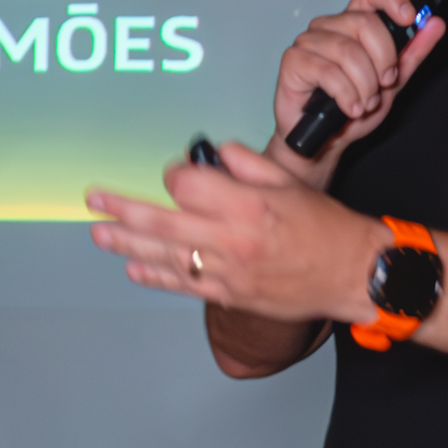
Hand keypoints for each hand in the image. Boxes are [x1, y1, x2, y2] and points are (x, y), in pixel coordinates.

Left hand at [88, 141, 388, 322]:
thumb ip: (249, 164)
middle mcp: (233, 239)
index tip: (175, 173)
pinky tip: (133, 266)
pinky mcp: (231, 294)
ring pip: (166, 255)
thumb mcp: (292, 182)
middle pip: (163, 221)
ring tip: (99, 233)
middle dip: (123, 208)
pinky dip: (156, 276)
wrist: (353, 274)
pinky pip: (185, 284)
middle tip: (94, 199)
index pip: (188, 185)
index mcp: (249, 205)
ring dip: (127, 243)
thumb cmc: (328, 227)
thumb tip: (216, 154)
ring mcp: (229, 271)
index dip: (174, 175)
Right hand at [271, 0, 444, 186]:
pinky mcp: (293, 60)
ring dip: (364, 85)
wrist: (324, 142)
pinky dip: (346, 95)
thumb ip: (412, 53)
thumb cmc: (351, 110)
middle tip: (383, 84)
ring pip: (348, 51)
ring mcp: (308, 41)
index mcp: (353, 24)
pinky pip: (328, 71)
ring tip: (363, 103)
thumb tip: (435, 24)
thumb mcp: (392, 83)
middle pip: (364, 22)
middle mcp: (329, 27)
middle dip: (383, 59)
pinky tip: (348, 108)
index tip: (410, 17)